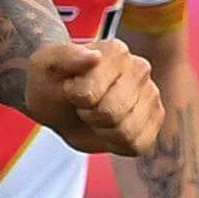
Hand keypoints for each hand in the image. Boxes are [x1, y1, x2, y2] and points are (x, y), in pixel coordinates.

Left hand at [21, 37, 165, 156]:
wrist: (57, 101)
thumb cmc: (50, 81)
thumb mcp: (43, 65)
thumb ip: (66, 56)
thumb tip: (94, 56)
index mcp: (115, 51)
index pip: (90, 94)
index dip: (74, 99)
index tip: (70, 88)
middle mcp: (140, 69)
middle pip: (111, 114)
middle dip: (88, 115)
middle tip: (83, 104)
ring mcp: (151, 95)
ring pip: (126, 133)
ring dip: (103, 131)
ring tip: (96, 115)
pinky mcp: (155, 120)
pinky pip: (138, 145)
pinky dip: (117, 145)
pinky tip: (109, 129)